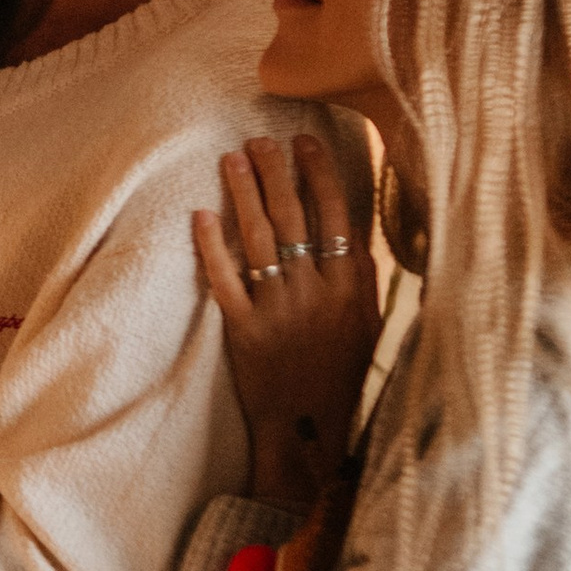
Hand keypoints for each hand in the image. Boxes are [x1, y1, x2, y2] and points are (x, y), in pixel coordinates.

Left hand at [194, 133, 379, 515]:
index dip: (320, 175)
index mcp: (352, 287)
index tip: (307, 141)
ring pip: (260, 240)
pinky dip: (212, 246)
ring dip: (244, 194)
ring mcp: (279, 310)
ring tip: (232, 158)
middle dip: (277, 172)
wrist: (312, 432)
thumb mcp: (369, 324)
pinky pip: (225, 280)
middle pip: (294, 218)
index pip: (336, 216)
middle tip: (261, 138)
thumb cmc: (343, 376)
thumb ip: (360, 278)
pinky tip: (201, 214)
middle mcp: (316, 292)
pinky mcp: (244, 331)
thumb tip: (352, 230)